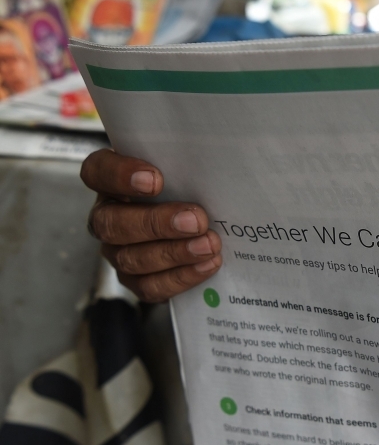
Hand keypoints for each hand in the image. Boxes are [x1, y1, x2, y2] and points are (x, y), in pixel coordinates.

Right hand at [81, 149, 221, 301]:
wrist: (199, 223)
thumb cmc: (186, 187)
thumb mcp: (184, 169)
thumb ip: (186, 161)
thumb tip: (214, 159)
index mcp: (112, 181)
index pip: (97, 171)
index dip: (119, 175)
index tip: (155, 179)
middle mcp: (107, 216)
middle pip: (111, 223)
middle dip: (155, 223)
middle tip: (196, 220)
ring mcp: (117, 251)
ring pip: (130, 258)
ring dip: (173, 253)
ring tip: (209, 245)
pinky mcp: (135, 279)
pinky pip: (149, 285)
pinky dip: (180, 276)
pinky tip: (207, 264)